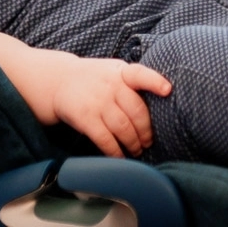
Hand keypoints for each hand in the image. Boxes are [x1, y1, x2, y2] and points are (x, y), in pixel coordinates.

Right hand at [45, 57, 170, 157]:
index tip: (168, 90)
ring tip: (137, 151)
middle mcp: (111, 85)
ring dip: (133, 143)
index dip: (155, 82)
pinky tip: (119, 157)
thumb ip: (132, 81)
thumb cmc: (95, 78)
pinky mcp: (85, 118)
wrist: (59, 81)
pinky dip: (115, 151)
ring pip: (123, 128)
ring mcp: (98, 102)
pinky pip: (105, 139)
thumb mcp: (113, 71)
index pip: (141, 74)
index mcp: (121, 72)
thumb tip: (161, 98)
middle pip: (136, 111)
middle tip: (148, 142)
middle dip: (146, 131)